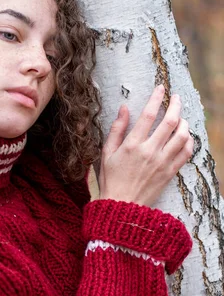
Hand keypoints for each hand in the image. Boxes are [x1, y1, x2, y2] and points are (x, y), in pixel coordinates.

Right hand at [97, 84, 193, 206]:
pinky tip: (185, 137)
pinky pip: (186, 153)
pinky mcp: (170, 173)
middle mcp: (149, 151)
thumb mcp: (106, 153)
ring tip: (181, 118)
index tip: (160, 89)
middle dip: (175, 105)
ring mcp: (162, 162)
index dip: (156, 98)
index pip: (148, 115)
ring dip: (184, 123)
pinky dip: (189, 142)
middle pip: (170, 122)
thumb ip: (116, 129)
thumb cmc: (111, 179)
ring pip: (182, 136)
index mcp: (132, 145)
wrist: (121, 207)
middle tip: (176, 98)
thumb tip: (123, 108)